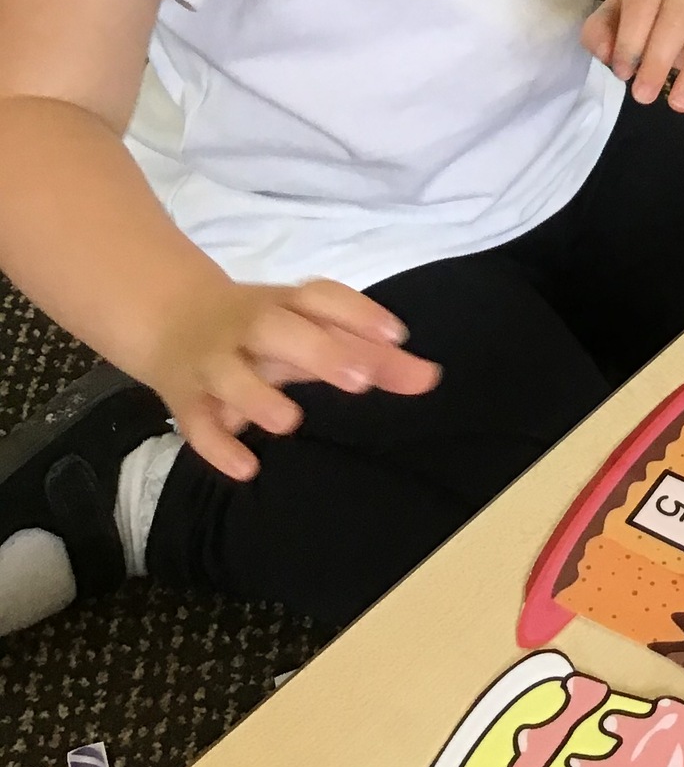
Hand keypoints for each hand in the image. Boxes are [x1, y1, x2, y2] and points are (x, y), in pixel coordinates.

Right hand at [142, 277, 440, 481]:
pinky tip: (246, 469)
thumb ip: (370, 355)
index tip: (398, 336)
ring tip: (291, 422)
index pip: (320, 297)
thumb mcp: (311, 331)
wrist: (171, 318)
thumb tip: (430, 378)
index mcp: (284, 303)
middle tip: (360, 380)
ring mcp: (213, 360)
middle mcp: (247, 326)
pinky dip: (216, 445)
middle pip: (276, 328)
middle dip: (316, 351)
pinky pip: (194, 422)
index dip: (358, 312)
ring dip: (257, 396)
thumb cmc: (264, 330)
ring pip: (229, 373)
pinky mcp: (185, 398)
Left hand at [582, 0, 683, 111]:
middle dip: (658, 58)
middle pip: (677, 16)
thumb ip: (600, 31)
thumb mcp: (617, 12)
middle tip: (643, 96)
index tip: (622, 72)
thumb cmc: (649, 7)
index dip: (629, 39)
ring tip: (679, 103)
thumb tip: (605, 54)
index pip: (641, 3)